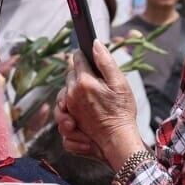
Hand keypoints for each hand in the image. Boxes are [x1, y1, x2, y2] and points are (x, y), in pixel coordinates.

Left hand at [58, 42, 143, 166]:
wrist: (118, 140)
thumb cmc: (122, 112)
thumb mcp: (119, 83)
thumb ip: (105, 62)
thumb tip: (95, 43)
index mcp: (84, 82)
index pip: (76, 59)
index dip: (83, 56)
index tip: (87, 57)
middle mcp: (71, 94)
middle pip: (70, 75)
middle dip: (80, 75)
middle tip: (95, 82)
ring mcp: (67, 109)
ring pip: (63, 92)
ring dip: (72, 92)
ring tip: (88, 97)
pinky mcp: (66, 122)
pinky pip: (62, 110)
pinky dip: (68, 109)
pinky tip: (79, 112)